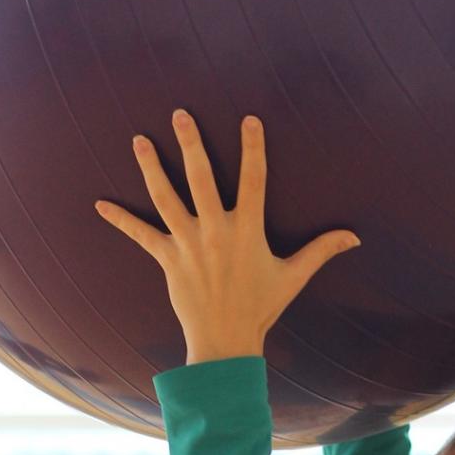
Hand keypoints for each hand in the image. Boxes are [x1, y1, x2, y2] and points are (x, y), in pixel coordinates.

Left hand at [94, 109, 359, 362]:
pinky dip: (120, 220)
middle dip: (191, 143)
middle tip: (180, 113)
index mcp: (247, 230)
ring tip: (139, 139)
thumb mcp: (294, 276)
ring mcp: (189, 244)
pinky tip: (99, 204)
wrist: (226, 342)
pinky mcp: (168, 260)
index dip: (252, 148)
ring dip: (150, 167)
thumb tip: (354, 237)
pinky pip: (141, 235)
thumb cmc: (261, 307)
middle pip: (201, 178)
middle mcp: (216, 231)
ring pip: (166, 197)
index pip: (253, 180)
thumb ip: (321, 250)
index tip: (249, 119)